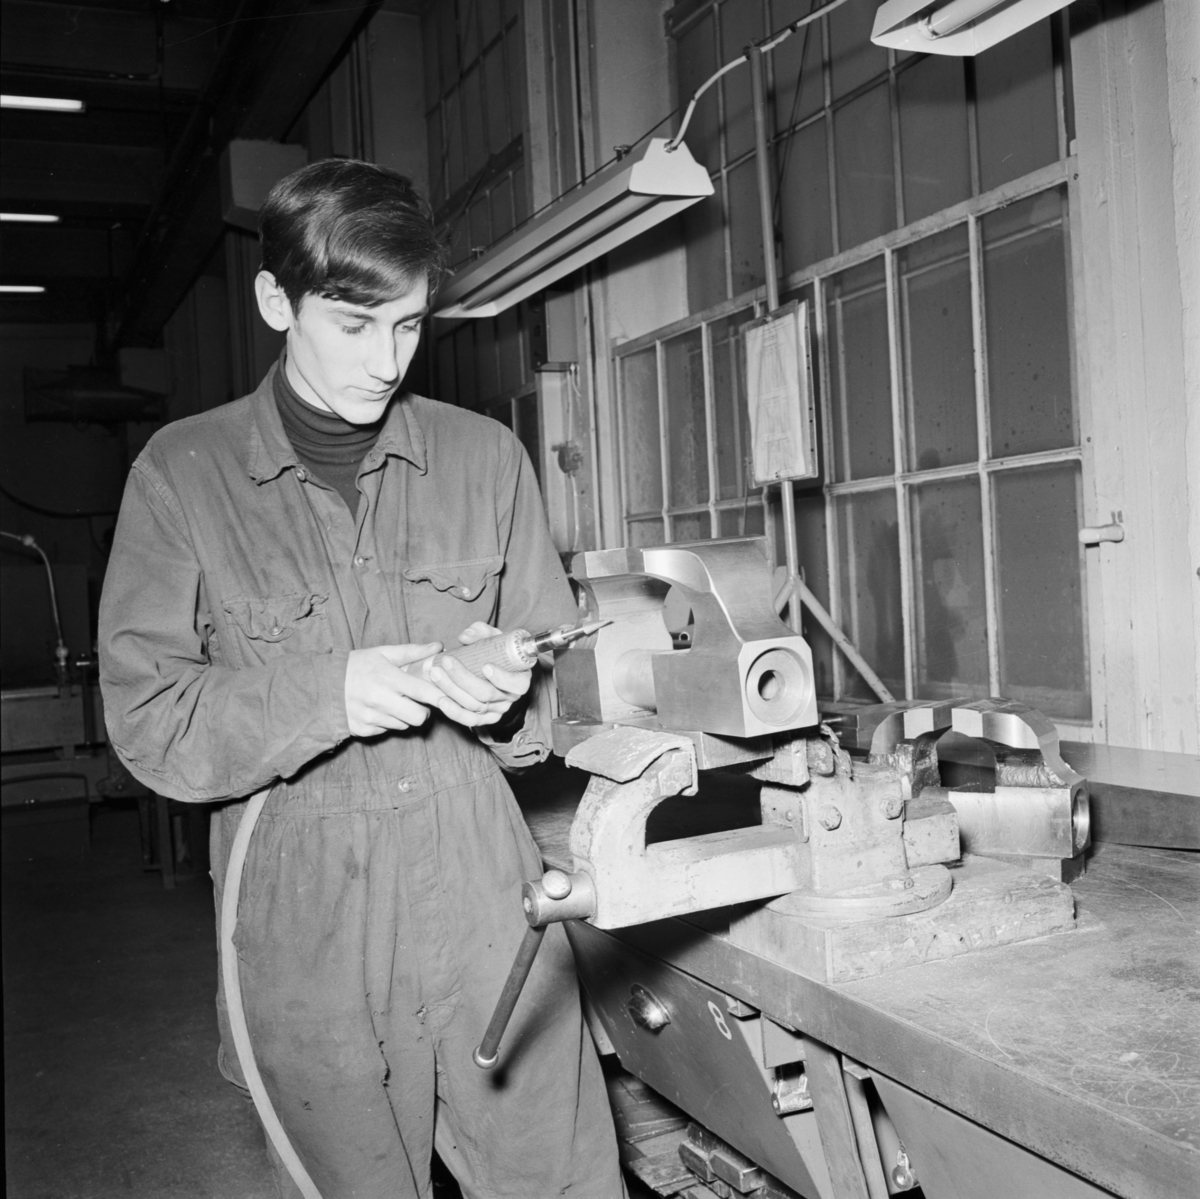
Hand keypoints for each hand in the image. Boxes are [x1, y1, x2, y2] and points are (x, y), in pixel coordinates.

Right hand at [345, 641, 498, 736]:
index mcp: (387, 678)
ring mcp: (370, 717)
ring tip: (396, 703)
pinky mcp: (363, 730)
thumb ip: (413, 651)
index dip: (439, 696)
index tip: (447, 696)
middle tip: (417, 702)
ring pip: (404, 725)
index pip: (423, 692)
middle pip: (418, 717)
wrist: (323, 685)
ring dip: (405, 716)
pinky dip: (389, 722)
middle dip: (423, 711)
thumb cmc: (358, 665)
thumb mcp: (383, 653)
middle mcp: (379, 699)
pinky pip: (388, 730)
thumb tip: (438, 647)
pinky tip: (381, 710)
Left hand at [424, 622, 532, 727]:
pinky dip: (454, 712)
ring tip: (435, 673)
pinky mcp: (483, 719)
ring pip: (474, 705)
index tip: (485, 665)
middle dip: (464, 678)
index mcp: (520, 678)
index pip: (517, 684)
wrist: (489, 667)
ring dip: (452, 690)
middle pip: (487, 694)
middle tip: (446, 661)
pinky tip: (441, 700)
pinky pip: (468, 720)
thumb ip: (481, 632)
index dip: (502, 678)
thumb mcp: (493, 637)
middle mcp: (510, 698)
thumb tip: (465, 636)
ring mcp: (496, 711)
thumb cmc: (494, 651)